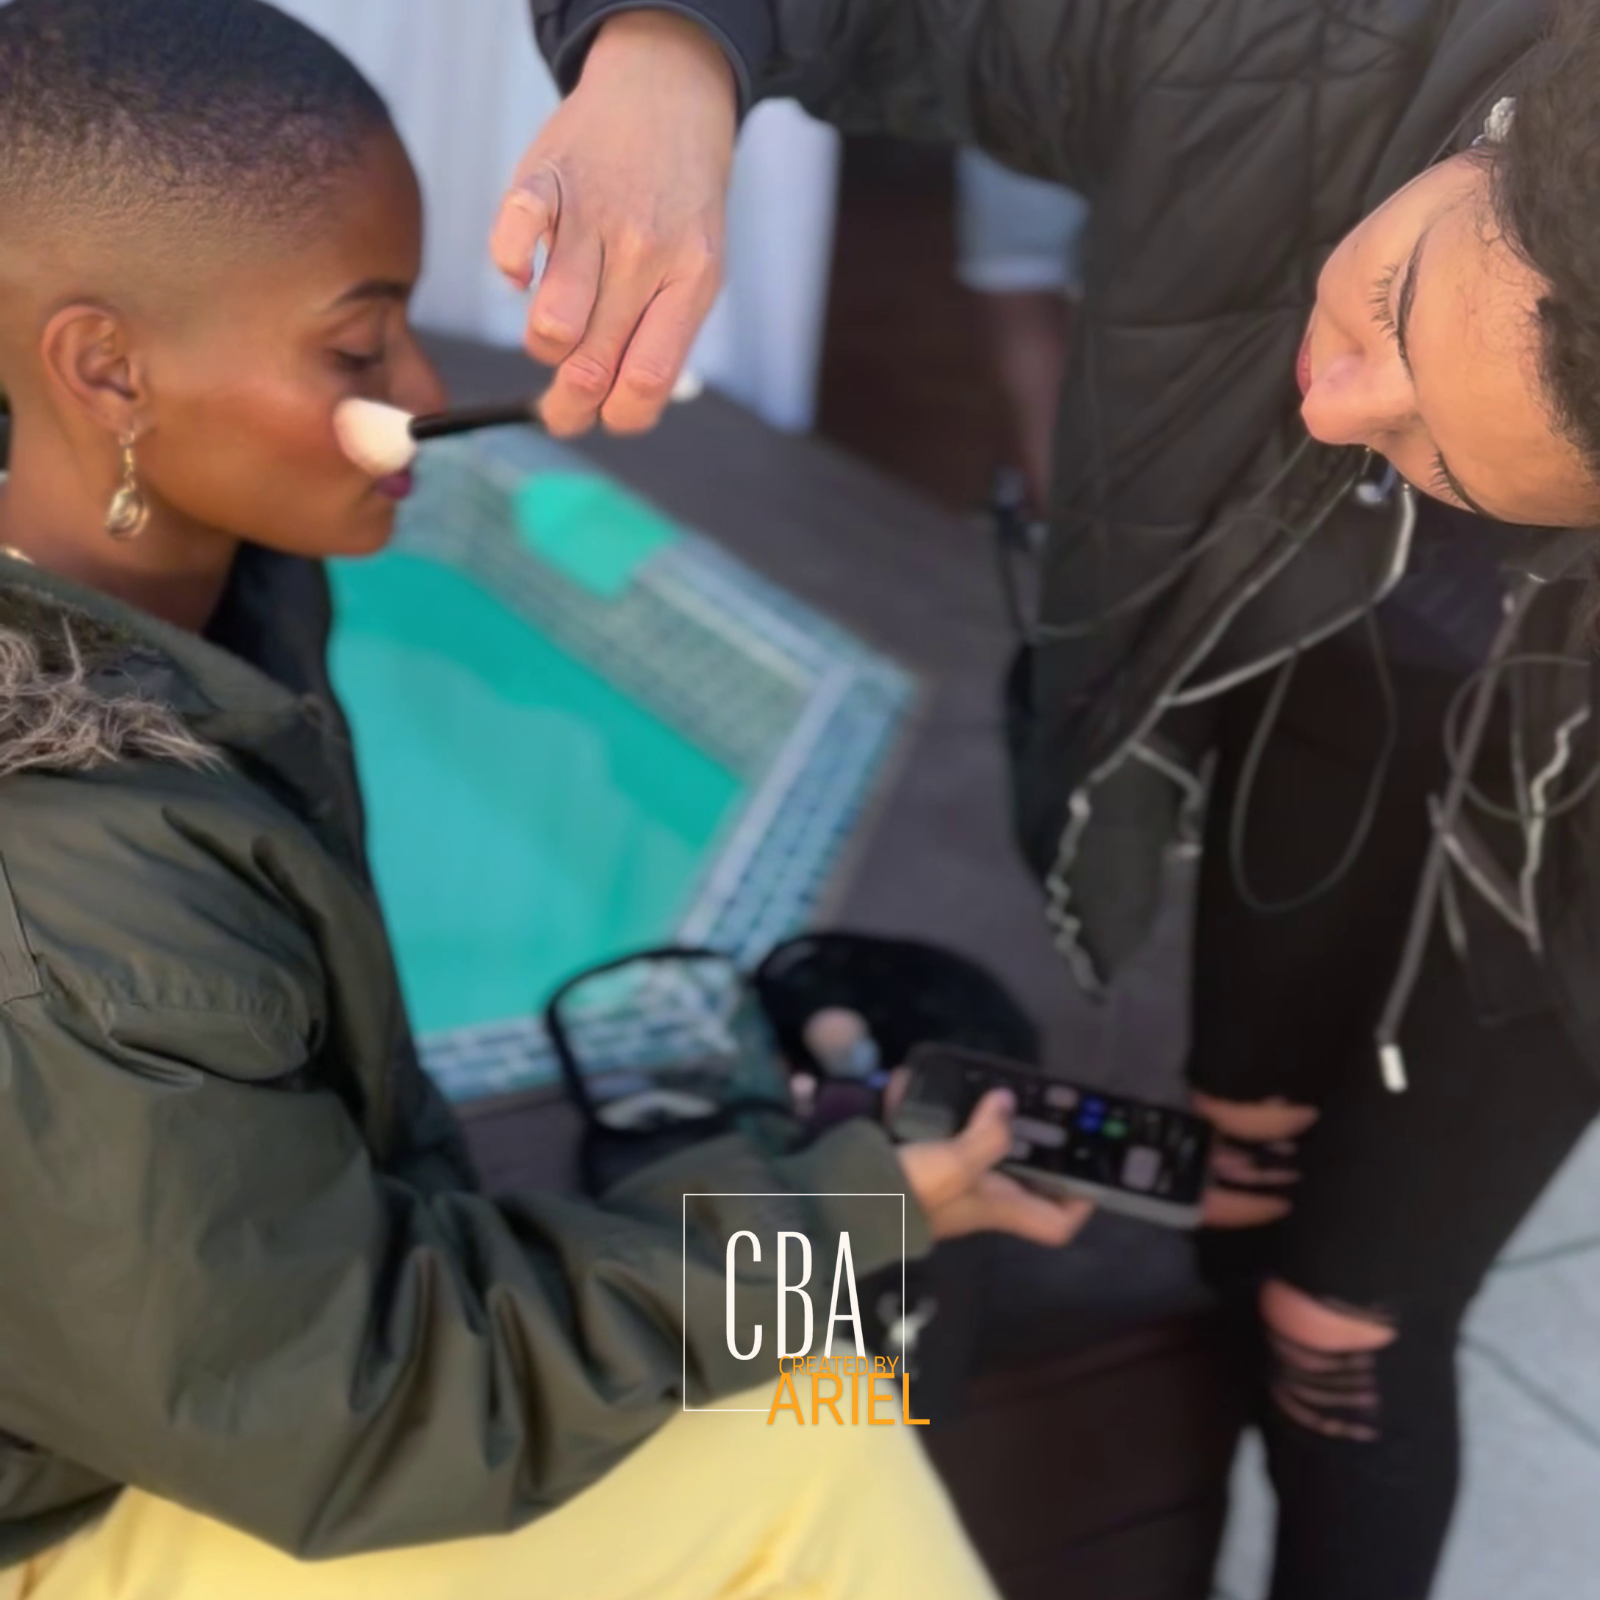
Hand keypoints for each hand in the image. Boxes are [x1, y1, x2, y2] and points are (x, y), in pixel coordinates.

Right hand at [491, 12, 736, 436]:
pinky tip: (525, 269)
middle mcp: (646, 252)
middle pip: (590, 366)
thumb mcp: (697, 267)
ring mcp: (594, 214)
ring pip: (551, 327)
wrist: (667, 94)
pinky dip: (508, 270)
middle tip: (558, 410)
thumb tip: (614, 410)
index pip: (646, 381)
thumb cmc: (677, 202)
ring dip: (543, 345)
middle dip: (566, 407)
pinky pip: (509, 247)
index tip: (599, 417)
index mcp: (691, 281)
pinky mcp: (545, 179)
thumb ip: (663, 335)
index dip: (614, 416)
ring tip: (557, 328)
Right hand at [886, 1069, 1094, 1245]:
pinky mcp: (914, 1163)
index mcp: (997, 1207)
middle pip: (1021, 1177)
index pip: (1056, 1223)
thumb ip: (989, 1135)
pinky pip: (932, 1131)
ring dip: (984, 1119)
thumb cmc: (910, 1193)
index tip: (1090, 1166)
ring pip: (979, 1148)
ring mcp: (946, 1180)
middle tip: (1042, 1106)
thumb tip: (1007, 1104)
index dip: (1081, 1201)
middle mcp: (978, 1197)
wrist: (840, 1203)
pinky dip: (929, 1107)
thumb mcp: (956, 1165)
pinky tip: (921, 1081)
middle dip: (1033, 1141)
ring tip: (992, 1086)